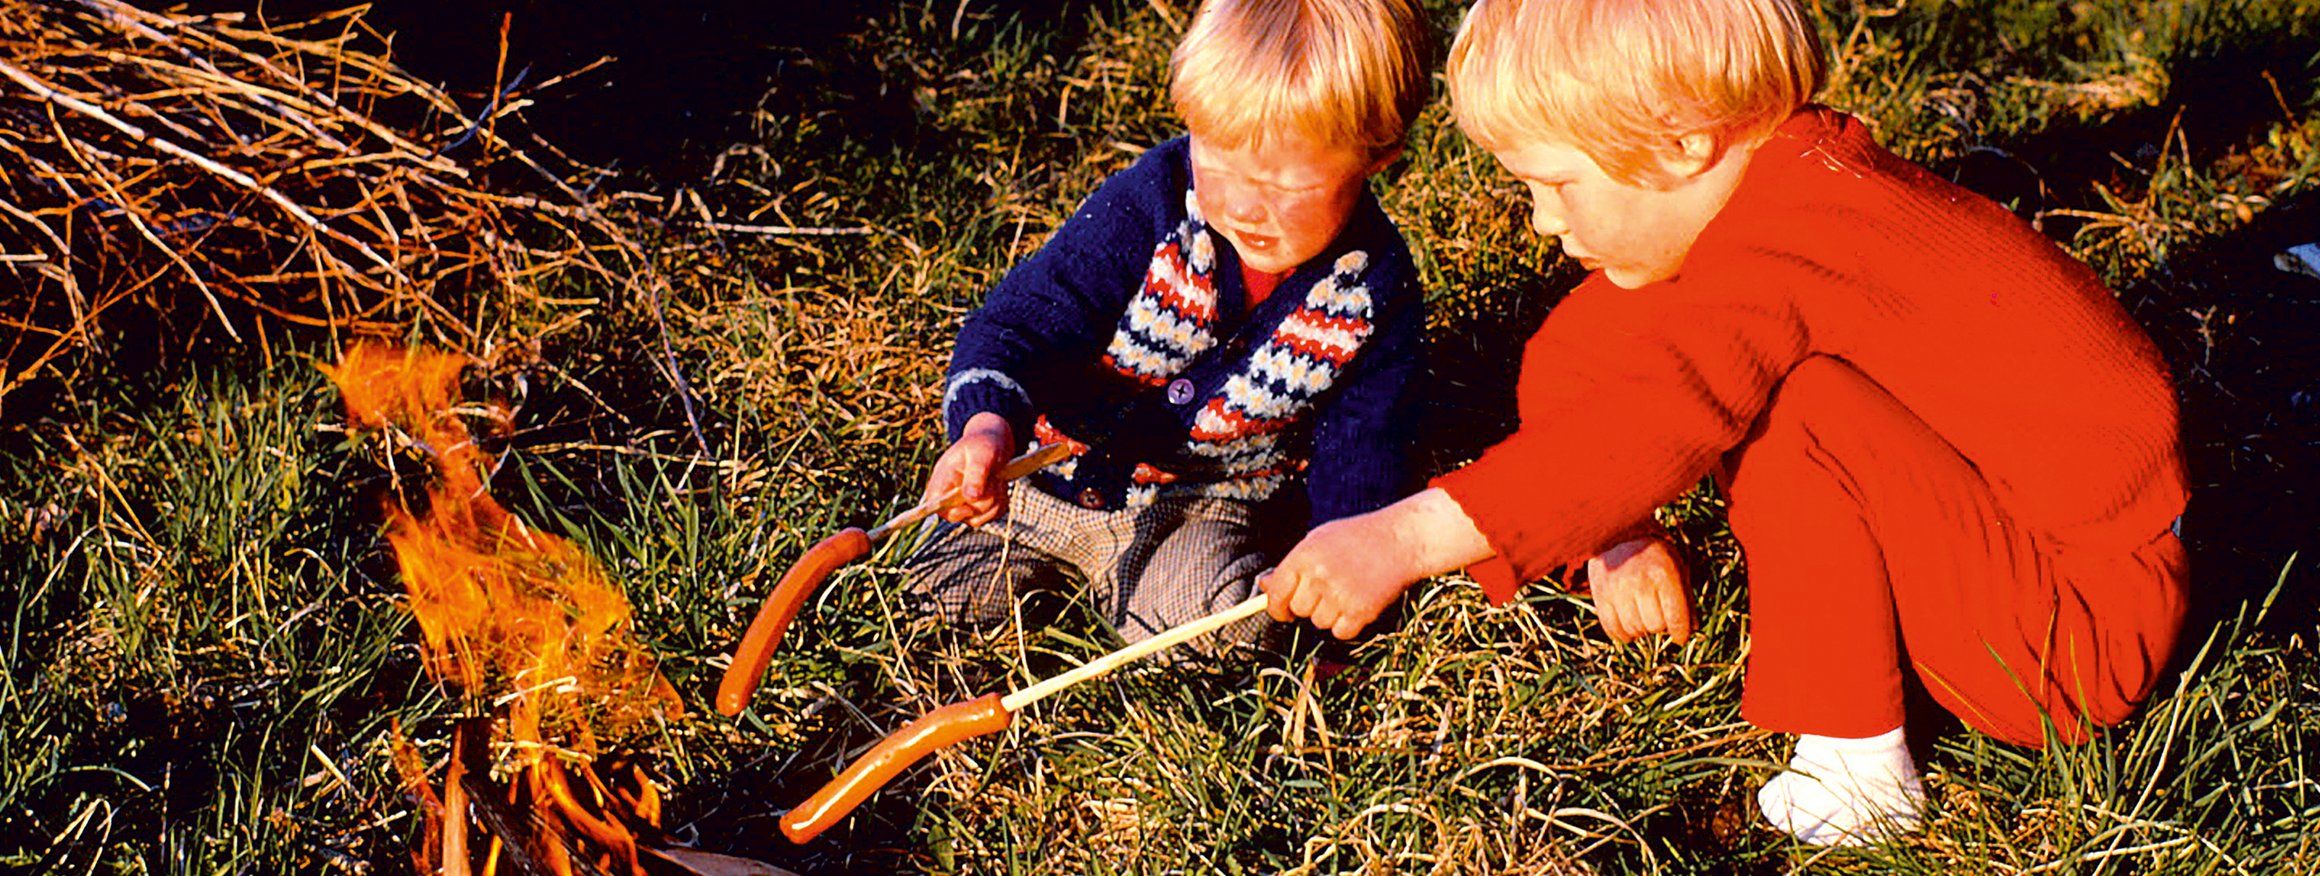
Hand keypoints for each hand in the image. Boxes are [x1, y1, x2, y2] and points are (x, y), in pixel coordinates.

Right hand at [924, 412, 1014, 526]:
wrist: (996, 443)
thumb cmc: (984, 444)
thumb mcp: (981, 454)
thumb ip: (975, 475)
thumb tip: (970, 497)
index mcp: (942, 480)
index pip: (936, 506)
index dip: (952, 512)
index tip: (971, 504)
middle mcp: (950, 495)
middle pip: (963, 515)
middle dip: (985, 500)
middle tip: (993, 479)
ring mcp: (965, 504)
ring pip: (980, 519)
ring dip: (995, 501)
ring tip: (997, 480)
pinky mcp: (979, 508)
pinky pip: (992, 516)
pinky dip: (1001, 503)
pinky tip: (1000, 486)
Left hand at [1259, 488, 1494, 639]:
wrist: (1401, 540)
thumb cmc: (1356, 538)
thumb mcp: (1318, 541)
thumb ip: (1291, 565)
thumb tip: (1264, 587)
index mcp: (1303, 556)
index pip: (1276, 595)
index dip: (1277, 607)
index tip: (1283, 611)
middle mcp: (1318, 577)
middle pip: (1298, 611)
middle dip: (1309, 605)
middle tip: (1329, 589)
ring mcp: (1339, 595)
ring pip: (1320, 623)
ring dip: (1331, 614)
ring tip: (1349, 589)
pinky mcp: (1360, 612)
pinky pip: (1340, 633)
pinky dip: (1349, 624)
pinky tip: (1360, 601)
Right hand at [1584, 536, 1692, 643]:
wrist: (1618, 537)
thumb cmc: (1654, 556)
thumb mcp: (1677, 569)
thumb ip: (1686, 599)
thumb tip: (1692, 630)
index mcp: (1663, 574)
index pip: (1675, 617)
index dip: (1680, 632)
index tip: (1680, 637)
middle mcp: (1639, 581)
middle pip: (1654, 625)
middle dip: (1660, 626)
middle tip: (1658, 616)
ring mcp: (1617, 589)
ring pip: (1633, 629)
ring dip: (1641, 629)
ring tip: (1643, 617)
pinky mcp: (1600, 595)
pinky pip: (1612, 629)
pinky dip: (1623, 634)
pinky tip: (1628, 628)